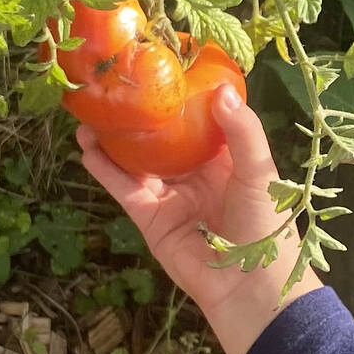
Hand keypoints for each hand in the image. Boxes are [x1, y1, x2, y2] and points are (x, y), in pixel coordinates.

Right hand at [76, 84, 321, 353]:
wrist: (251, 285)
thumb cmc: (266, 224)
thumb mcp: (260, 171)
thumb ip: (241, 131)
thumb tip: (221, 91)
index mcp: (223, 159)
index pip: (197, 121)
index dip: (180, 98)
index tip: (160, 68)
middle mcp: (194, 174)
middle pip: (160, 139)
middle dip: (138, 116)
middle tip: (114, 87)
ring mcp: (170, 195)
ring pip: (135, 161)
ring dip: (113, 139)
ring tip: (91, 113)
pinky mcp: (150, 218)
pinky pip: (124, 188)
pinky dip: (105, 170)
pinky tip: (87, 149)